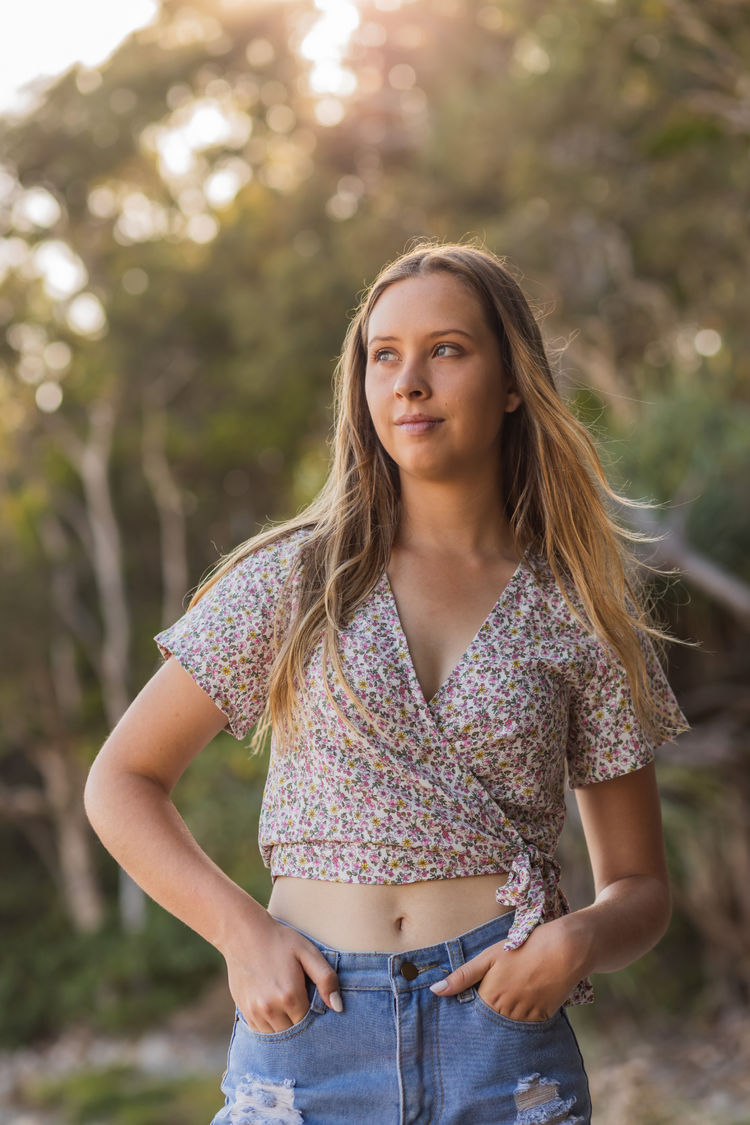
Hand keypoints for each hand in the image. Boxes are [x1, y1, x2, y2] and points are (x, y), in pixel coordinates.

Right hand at [224, 913, 342, 1032]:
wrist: (243, 933)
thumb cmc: (280, 941)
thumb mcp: (307, 952)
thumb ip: (326, 979)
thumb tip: (338, 1007)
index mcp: (290, 996)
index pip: (310, 1023)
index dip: (315, 1016)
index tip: (315, 1004)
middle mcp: (271, 1009)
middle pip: (294, 1032)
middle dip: (301, 1023)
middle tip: (303, 1004)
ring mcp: (255, 1012)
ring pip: (277, 1035)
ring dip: (285, 1026)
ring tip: (288, 1006)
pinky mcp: (244, 1011)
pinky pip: (262, 1031)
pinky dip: (270, 1025)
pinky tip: (275, 1007)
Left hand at [429, 915, 588, 1021]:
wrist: (563, 949)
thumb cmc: (522, 948)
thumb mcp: (489, 957)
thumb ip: (462, 976)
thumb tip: (435, 991)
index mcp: (490, 998)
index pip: (474, 1013)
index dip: (474, 1004)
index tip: (476, 997)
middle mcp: (506, 1012)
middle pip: (491, 1020)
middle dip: (490, 1012)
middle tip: (499, 991)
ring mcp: (526, 1017)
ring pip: (509, 1023)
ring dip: (507, 1014)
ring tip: (514, 992)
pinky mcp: (543, 1017)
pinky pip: (528, 1023)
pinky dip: (525, 1013)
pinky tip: (528, 995)